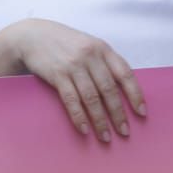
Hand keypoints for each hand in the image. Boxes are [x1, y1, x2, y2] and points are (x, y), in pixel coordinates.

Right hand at [3, 19, 144, 142]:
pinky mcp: (57, 75)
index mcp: (102, 49)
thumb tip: (122, 91)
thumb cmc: (64, 43)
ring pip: (91, 98)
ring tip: (105, 136)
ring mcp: (73, 65)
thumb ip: (103, 62)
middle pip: (109, 90)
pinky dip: (79, 116)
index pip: (125, 74)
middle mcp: (90, 56)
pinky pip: (71, 100)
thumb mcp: (88, 45)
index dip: (135, 94)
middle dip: (118, 114)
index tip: (141, 113)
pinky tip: (84, 129)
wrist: (32, 35)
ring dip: (100, 120)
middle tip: (124, 132)